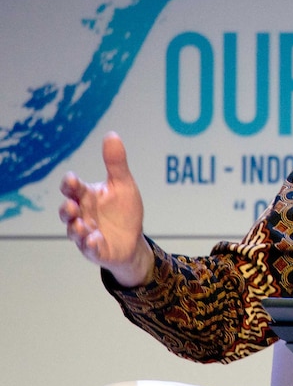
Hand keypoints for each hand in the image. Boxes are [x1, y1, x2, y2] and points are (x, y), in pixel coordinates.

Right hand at [59, 132, 153, 286]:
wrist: (133, 239)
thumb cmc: (123, 210)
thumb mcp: (123, 184)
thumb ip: (116, 163)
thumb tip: (111, 135)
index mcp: (86, 197)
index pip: (72, 188)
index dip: (70, 184)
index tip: (72, 179)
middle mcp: (82, 215)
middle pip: (67, 211)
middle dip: (67, 208)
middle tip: (72, 205)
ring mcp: (86, 234)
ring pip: (74, 232)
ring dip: (76, 228)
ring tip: (81, 224)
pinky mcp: (96, 250)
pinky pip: (90, 249)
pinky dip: (90, 245)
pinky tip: (94, 239)